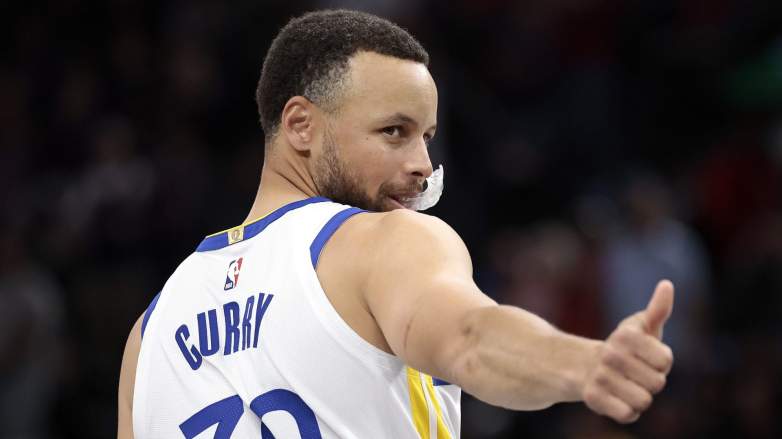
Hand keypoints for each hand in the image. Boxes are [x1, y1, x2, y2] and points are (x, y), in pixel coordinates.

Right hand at [582, 280, 674, 422]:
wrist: (584, 367)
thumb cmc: (624, 347)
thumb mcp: (640, 326)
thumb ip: (658, 309)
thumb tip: (667, 285)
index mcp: (625, 335)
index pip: (665, 360)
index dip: (661, 363)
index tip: (647, 357)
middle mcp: (610, 354)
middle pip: (658, 383)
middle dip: (651, 382)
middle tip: (635, 373)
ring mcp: (600, 376)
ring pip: (644, 401)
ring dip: (640, 398)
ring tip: (627, 386)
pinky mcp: (593, 398)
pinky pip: (628, 415)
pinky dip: (627, 411)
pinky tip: (618, 399)